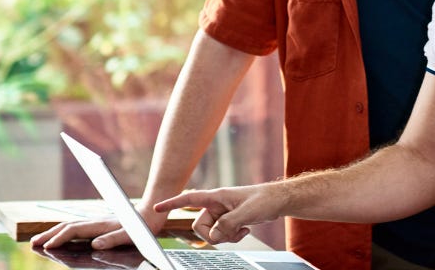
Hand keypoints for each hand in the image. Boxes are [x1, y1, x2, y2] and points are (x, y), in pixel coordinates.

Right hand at [30, 202, 166, 249]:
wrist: (152, 212)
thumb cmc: (143, 227)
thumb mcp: (131, 235)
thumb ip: (113, 239)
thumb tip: (94, 245)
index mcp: (100, 224)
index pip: (74, 230)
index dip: (59, 238)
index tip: (47, 247)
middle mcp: (96, 222)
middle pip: (67, 226)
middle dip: (49, 234)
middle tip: (33, 243)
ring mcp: (97, 222)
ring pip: (71, 226)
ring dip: (54, 232)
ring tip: (41, 240)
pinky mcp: (100, 225)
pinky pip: (77, 228)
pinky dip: (65, 232)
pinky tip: (62, 237)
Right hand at [153, 184, 283, 244]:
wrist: (278, 201)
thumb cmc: (264, 200)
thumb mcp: (246, 213)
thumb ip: (227, 224)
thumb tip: (213, 236)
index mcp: (216, 197)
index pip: (189, 199)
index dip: (172, 203)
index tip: (156, 207)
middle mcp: (216, 205)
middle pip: (199, 226)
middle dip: (213, 234)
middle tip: (230, 232)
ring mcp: (222, 214)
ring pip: (211, 233)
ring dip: (225, 236)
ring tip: (241, 229)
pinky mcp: (229, 221)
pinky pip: (221, 235)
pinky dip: (231, 237)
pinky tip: (244, 231)